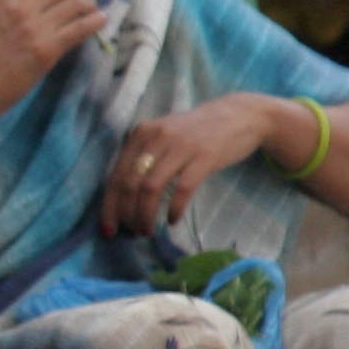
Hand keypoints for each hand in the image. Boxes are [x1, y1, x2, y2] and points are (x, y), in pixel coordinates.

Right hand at [0, 0, 104, 124]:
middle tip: (82, 1)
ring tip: (91, 13)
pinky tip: (99, 21)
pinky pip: (81, 27)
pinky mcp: (46, 51)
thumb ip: (16, 3)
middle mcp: (19, 7)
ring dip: (89, 6)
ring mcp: (33, 29)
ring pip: (77, 3)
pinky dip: (95, 21)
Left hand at [100, 95, 274, 235]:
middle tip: (132, 233)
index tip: (108, 230)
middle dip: (126, 215)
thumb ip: (142, 161)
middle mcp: (156, 137)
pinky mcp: (205, 155)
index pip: (115, 176)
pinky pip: (182, 188)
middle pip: (129, 185)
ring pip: (150, 188)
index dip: (109, 207)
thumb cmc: (195, 134)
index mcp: (140, 134)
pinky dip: (174, 209)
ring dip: (146, 215)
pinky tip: (172, 220)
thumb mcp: (162, 139)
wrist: (240, 115)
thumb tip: (121, 203)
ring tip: (149, 231)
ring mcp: (181, 145)